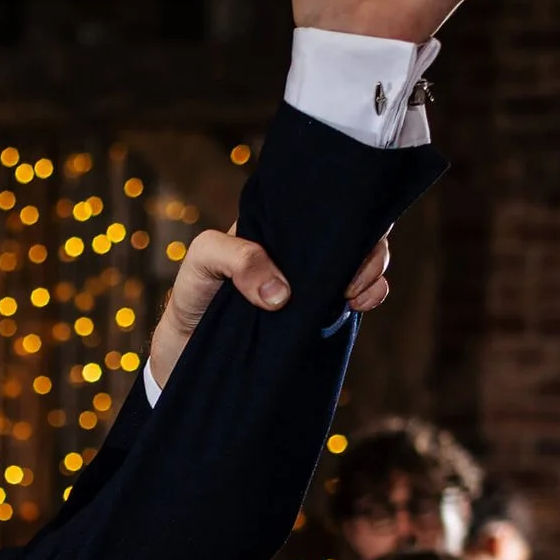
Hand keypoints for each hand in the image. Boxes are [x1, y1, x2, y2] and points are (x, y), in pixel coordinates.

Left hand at [150, 229, 391, 388]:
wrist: (188, 350)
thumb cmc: (192, 294)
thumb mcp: (203, 260)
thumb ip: (237, 259)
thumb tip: (282, 293)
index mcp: (278, 228)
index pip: (324, 209)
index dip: (345, 217)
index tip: (346, 240)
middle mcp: (301, 252)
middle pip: (352, 235)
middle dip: (367, 249)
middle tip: (352, 278)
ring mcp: (313, 282)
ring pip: (361, 264)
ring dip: (372, 274)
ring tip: (353, 295)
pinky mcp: (318, 314)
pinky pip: (356, 300)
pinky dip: (370, 296)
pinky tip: (357, 306)